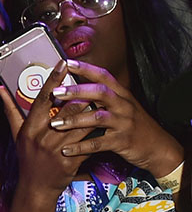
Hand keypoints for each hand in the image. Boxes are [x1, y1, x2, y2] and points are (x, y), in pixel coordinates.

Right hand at [0, 61, 90, 202]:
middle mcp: (42, 138)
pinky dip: (97, 133)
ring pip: (82, 123)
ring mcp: (57, 150)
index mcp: (30, 129)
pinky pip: (87, 142)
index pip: (43, 99)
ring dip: (94, 110)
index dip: (54, 79)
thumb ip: (11, 111)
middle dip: (82, 94)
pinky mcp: (70, 161)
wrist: (35, 189)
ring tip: (104, 99)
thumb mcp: (17, 135)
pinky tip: (106, 124)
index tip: (63, 62)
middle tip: (93, 80)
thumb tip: (0, 90)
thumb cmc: (27, 159)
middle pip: (68, 108)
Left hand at [47, 60, 183, 179]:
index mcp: (121, 95)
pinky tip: (65, 150)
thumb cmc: (133, 125)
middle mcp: (123, 105)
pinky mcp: (122, 141)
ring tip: (54, 123)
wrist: (156, 146)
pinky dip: (81, 147)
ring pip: (98, 118)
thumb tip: (77, 90)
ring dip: (74, 120)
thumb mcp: (121, 107)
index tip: (66, 62)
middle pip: (100, 92)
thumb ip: (102, 98)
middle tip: (56, 92)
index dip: (85, 68)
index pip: (103, 76)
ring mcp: (123, 123)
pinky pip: (98, 144)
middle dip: (77, 91)